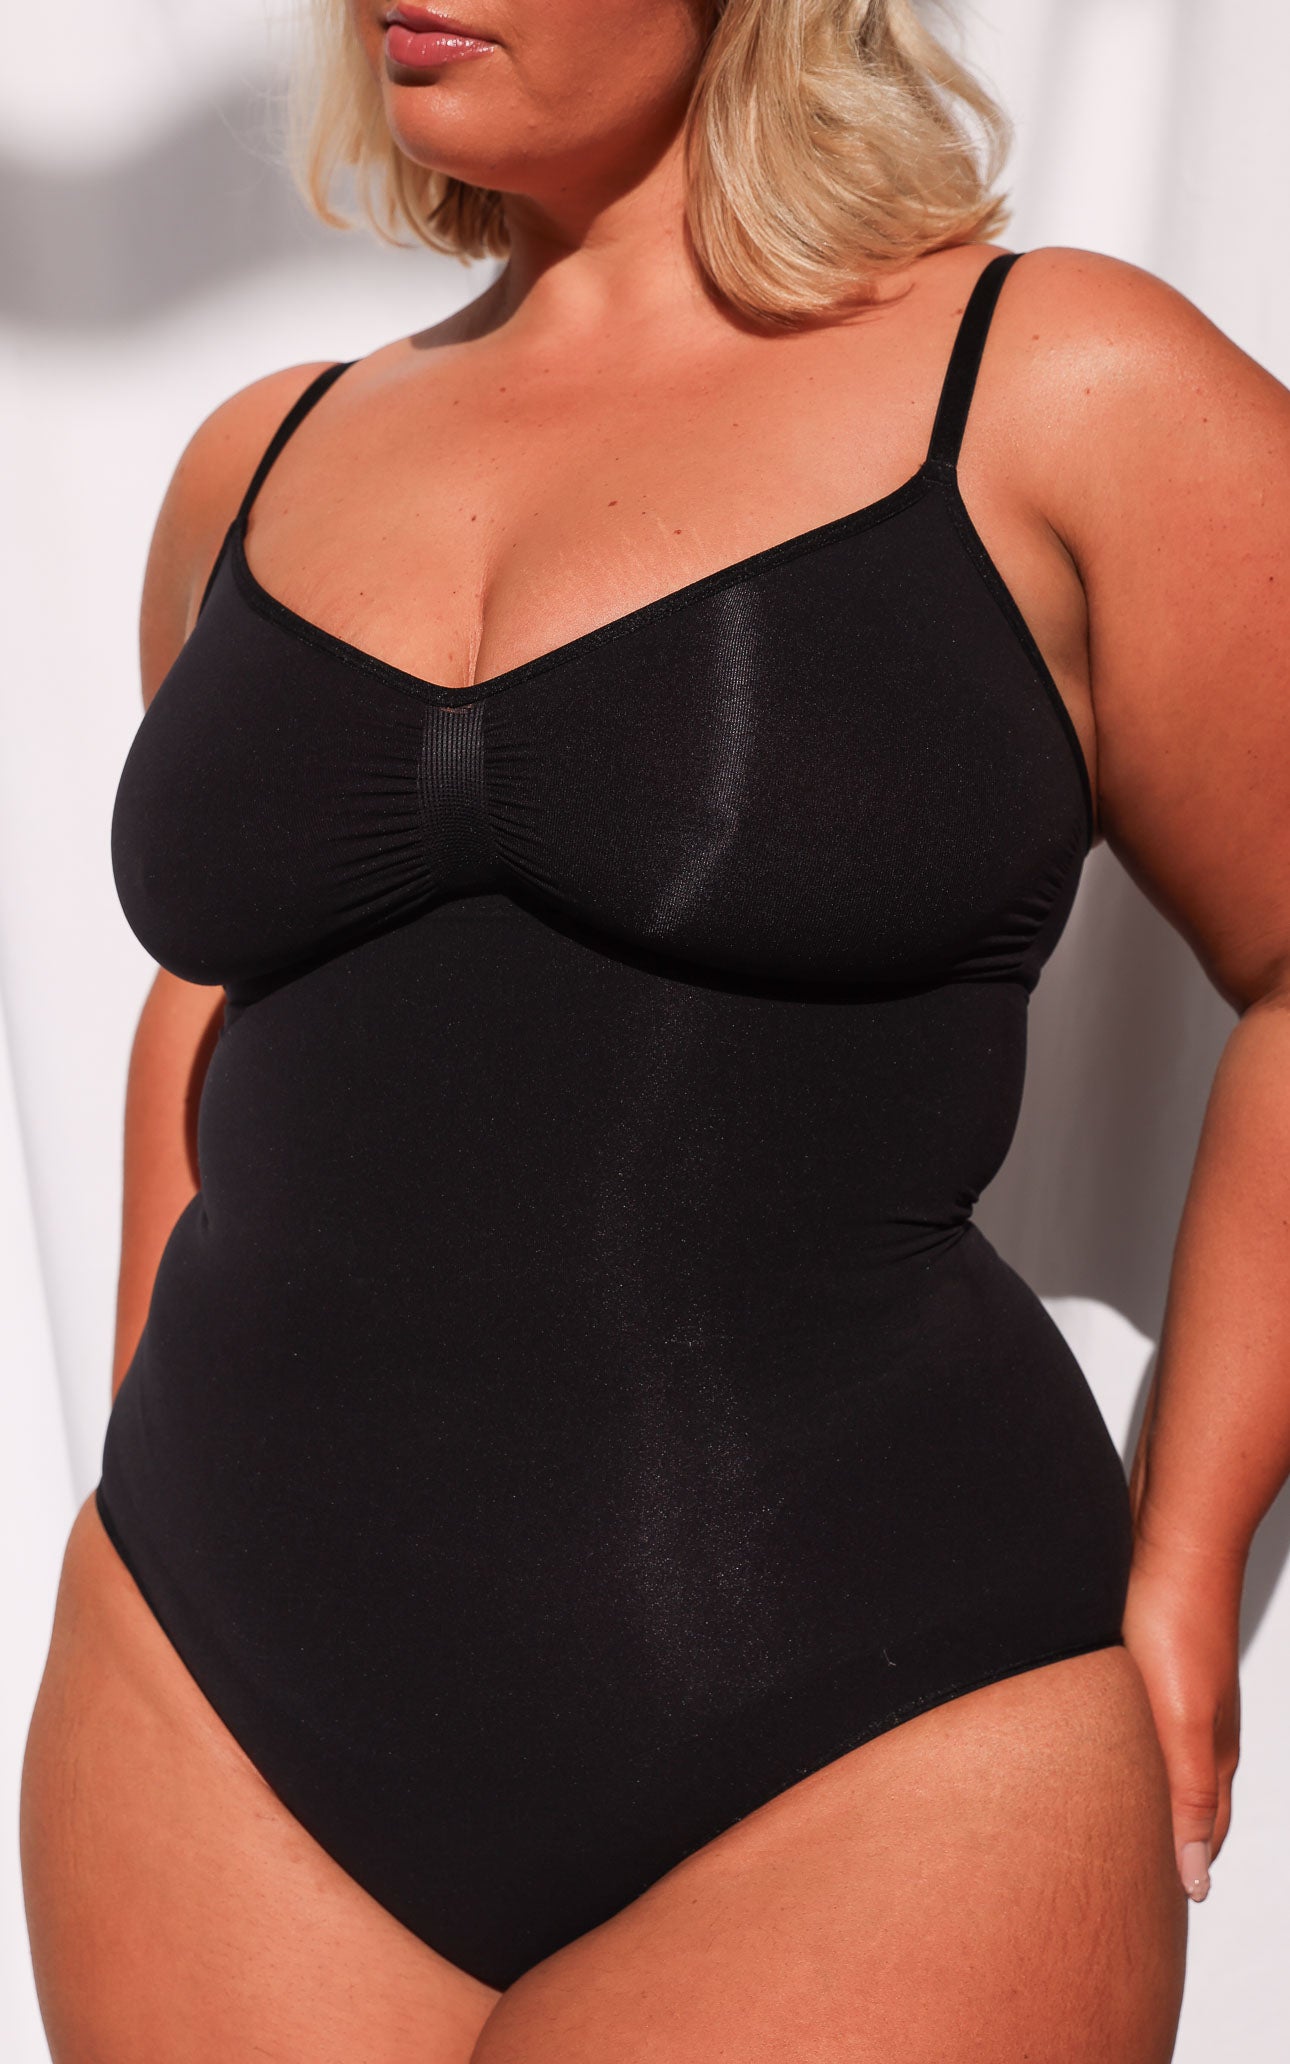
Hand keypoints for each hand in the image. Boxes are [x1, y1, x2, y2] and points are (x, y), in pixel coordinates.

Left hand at [1120, 1528, 1242, 1901]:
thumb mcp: (1182, 1722)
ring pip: (1154, 1757)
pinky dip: (1119, 1743)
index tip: (1160, 1907)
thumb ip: (1188, 1798)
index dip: (1183, 1867)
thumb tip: (1195, 1878)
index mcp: (1210, 1748)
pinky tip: (1095, 1739)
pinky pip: (1132, 1717)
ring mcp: (1172, 1687)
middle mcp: (1196, 1722)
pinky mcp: (1144, 1655)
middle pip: (1182, 1797)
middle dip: (1159, 1837)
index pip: (1200, 1829)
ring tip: (1104, 1821)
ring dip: (1136, 1789)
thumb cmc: (1177, 1621)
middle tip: (1125, 1878)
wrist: (1172, 1534)